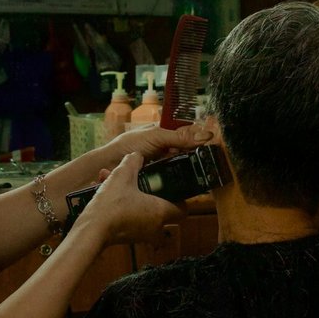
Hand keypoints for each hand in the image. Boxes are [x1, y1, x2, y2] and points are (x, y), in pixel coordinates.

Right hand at [77, 152, 182, 245]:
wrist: (91, 229)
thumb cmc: (112, 205)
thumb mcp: (122, 175)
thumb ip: (133, 162)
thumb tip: (137, 155)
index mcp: (160, 212)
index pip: (183, 210)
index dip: (180, 199)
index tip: (173, 190)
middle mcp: (154, 227)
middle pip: (166, 216)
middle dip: (157, 201)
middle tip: (149, 189)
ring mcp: (140, 235)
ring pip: (145, 217)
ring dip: (135, 202)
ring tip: (120, 187)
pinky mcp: (126, 239)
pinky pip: (130, 221)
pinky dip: (123, 210)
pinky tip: (106, 195)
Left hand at [92, 122, 213, 168]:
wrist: (108, 165)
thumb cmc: (128, 145)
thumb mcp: (156, 137)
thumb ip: (180, 137)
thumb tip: (206, 136)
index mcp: (161, 133)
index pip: (185, 135)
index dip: (197, 140)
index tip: (210, 147)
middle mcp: (161, 147)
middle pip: (183, 151)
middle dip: (193, 157)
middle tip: (207, 164)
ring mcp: (158, 163)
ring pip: (178, 166)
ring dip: (186, 170)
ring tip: (200, 175)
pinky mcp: (156, 177)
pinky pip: (171, 177)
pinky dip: (177, 180)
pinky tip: (187, 184)